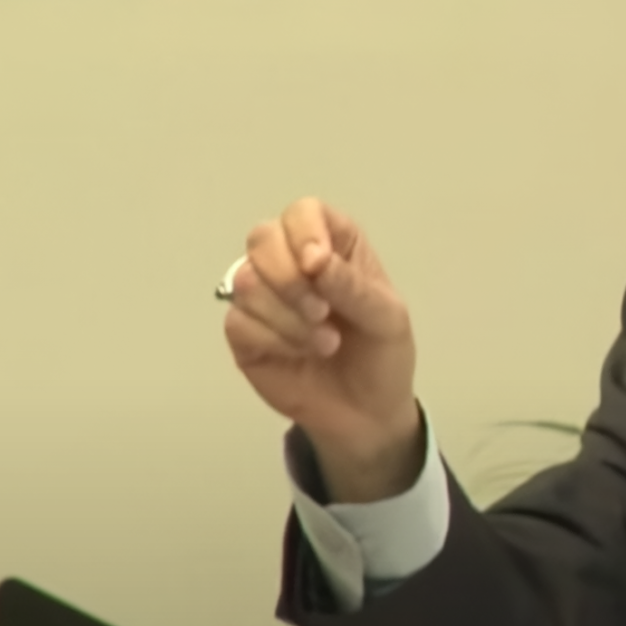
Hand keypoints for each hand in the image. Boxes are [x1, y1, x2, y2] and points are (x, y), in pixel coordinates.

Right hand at [223, 198, 421, 501]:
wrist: (365, 413)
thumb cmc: (382, 355)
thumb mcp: (387, 319)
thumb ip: (353, 286)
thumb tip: (314, 260)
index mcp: (334, 246)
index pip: (303, 212)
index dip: (304, 232)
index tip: (317, 264)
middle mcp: (292, 263)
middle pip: (262, 238)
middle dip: (289, 277)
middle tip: (322, 312)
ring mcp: (263, 297)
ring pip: (246, 282)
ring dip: (288, 317)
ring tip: (325, 342)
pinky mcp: (244, 332)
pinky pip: (238, 321)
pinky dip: (274, 339)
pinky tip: (300, 354)